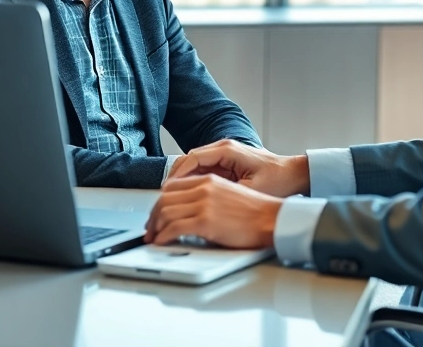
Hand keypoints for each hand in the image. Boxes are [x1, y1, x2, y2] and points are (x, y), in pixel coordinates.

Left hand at [145, 174, 282, 247]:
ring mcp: (204, 204)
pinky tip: (162, 242)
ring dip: (155, 228)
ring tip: (154, 239)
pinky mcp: (205, 221)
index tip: (157, 214)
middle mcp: (204, 189)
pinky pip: (174, 228)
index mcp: (209, 180)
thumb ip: (208, 197)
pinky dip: (163, 237)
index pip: (173, 186)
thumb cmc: (257, 212)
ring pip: (166, 212)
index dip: (160, 202)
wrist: (272, 219)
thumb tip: (190, 212)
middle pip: (165, 199)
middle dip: (153, 216)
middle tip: (150, 229)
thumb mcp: (229, 194)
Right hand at [167, 139, 308, 197]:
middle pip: (189, 161)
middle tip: (164, 199)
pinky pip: (203, 172)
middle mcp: (223, 149)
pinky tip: (188, 199)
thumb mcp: (251, 189)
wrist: (294, 175)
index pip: (192, 158)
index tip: (167, 191)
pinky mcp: (226, 164)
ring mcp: (224, 156)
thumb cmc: (278, 180)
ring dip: (183, 183)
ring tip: (172, 201)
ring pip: (194, 167)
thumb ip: (227, 192)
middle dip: (175, 180)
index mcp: (227, 150)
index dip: (177, 175)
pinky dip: (193, 184)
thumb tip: (203, 201)